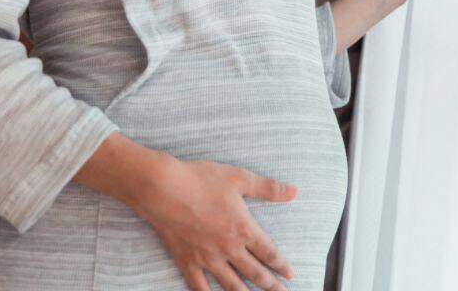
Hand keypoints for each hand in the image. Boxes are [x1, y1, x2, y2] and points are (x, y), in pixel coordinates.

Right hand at [135, 156, 297, 290]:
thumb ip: (268, 188)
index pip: (269, 253)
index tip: (291, 275)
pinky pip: (199, 286)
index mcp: (243, 229)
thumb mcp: (239, 178)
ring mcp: (207, 258)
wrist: (163, 188)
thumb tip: (294, 192)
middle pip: (254, 273)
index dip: (281, 266)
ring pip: (231, 285)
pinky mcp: (187, 261)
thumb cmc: (201, 180)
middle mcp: (228, 248)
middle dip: (270, 285)